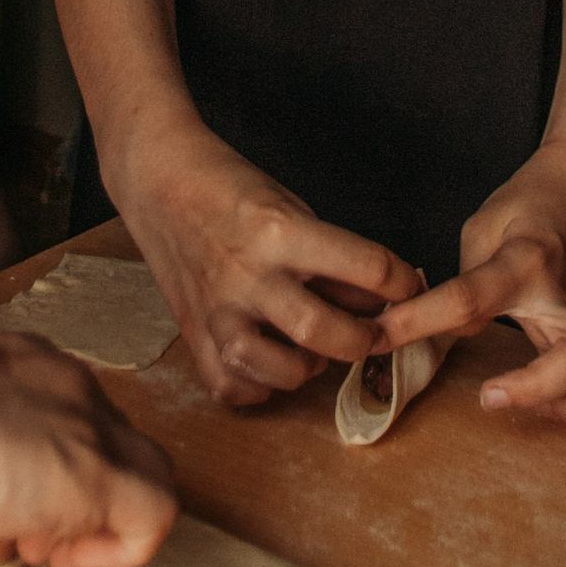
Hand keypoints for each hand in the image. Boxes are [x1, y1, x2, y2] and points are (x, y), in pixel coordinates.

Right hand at [0, 329, 178, 566]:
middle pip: (114, 445)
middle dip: (84, 498)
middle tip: (35, 538)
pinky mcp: (99, 474)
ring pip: (144, 475)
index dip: (55, 467)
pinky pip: (155, 514)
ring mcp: (88, 425)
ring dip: (100, 525)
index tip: (16, 505)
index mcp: (24, 365)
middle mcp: (68, 384)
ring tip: (47, 554)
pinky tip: (69, 565)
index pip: (72, 416)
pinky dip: (123, 552)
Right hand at [106, 115, 419, 407]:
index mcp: (279, 229)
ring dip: (308, 369)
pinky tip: (270, 366)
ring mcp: (217, 308)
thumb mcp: (291, 205)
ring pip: (275, 368)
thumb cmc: (231, 189)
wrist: (157, 180)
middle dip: (362, 340)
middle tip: (371, 334)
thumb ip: (330, 256)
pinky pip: (230, 384)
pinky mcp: (191, 331)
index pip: (367, 267)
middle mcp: (248, 273)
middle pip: (321, 330)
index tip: (408, 288)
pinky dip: (258, 386)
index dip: (402, 282)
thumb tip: (378, 300)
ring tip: (314, 353)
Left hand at [382, 150, 565, 428]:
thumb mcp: (483, 228)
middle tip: (489, 397)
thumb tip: (447, 336)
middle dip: (537, 389)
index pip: (470, 298)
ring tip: (529, 406)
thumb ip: (466, 284)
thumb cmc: (529, 205)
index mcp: (524, 259)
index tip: (380, 337)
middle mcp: (565, 292)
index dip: (419, 322)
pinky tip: (556, 401)